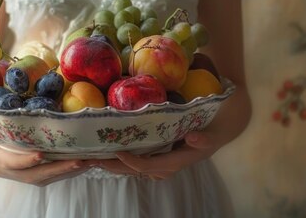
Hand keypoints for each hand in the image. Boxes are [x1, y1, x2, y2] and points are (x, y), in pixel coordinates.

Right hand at [0, 118, 88, 186]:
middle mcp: (6, 170)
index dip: (23, 159)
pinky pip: (49, 175)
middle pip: (35, 175)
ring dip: (68, 170)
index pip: (8, 161)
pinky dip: (66, 169)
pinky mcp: (28, 173)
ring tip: (91, 160)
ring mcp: (18, 174)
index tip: (39, 154)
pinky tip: (84, 160)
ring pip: (45, 177)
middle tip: (81, 159)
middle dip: (59, 169)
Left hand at [91, 131, 217, 179]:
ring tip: (93, 157)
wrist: (212, 138)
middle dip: (113, 166)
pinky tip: (106, 153)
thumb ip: (203, 139)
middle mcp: (163, 168)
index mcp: (173, 163)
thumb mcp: (209, 136)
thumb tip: (191, 137)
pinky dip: (119, 159)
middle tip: (93, 159)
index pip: (148, 166)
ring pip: (131, 169)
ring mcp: (158, 166)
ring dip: (113, 164)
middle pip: (133, 170)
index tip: (118, 152)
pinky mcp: (154, 161)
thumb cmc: (209, 135)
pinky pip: (134, 163)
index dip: (132, 162)